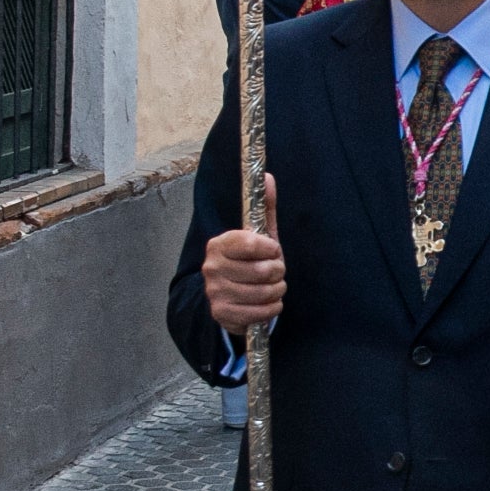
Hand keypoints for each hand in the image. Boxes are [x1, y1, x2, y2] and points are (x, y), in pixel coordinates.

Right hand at [202, 174, 284, 331]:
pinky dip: (273, 307)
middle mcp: (211, 267)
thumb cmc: (249, 262)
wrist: (229, 298)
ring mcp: (214, 292)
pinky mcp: (221, 314)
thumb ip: (263, 207)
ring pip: (265, 292)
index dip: (270, 248)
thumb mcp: (258, 235)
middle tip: (273, 271)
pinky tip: (268, 301)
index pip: (250, 243)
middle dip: (278, 271)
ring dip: (277, 290)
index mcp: (219, 244)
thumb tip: (266, 177)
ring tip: (272, 286)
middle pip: (264, 270)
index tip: (272, 249)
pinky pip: (262, 312)